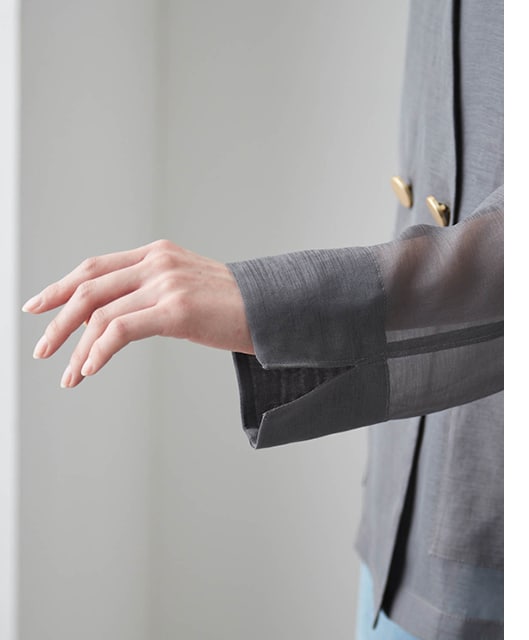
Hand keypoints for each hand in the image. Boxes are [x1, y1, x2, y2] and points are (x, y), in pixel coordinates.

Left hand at [22, 239, 253, 387]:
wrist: (274, 309)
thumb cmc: (235, 306)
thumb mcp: (188, 288)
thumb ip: (153, 291)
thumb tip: (117, 319)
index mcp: (156, 254)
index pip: (94, 268)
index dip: (61, 287)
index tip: (38, 306)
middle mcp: (157, 263)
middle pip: (89, 288)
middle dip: (58, 321)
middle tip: (43, 349)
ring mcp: (167, 284)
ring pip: (101, 314)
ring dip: (78, 349)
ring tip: (69, 375)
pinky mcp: (177, 310)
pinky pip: (121, 330)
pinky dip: (99, 351)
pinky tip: (91, 369)